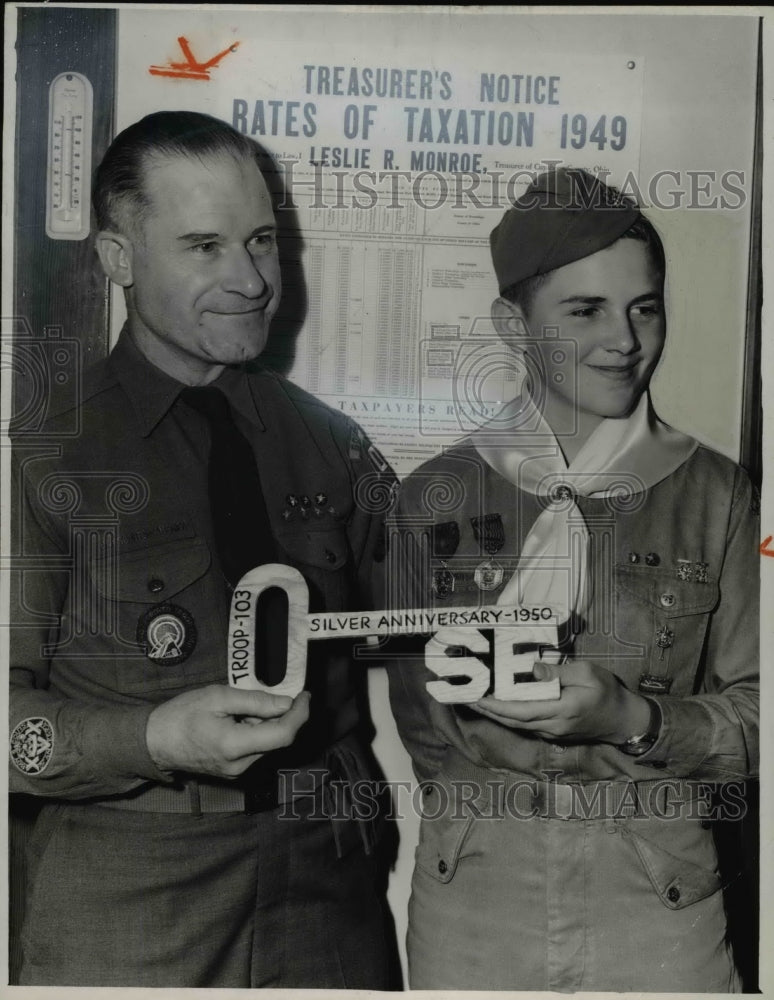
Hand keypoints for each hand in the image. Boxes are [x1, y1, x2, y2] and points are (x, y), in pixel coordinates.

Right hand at [146, 684, 310, 776]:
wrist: (154, 742)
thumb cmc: (182, 715)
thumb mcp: (218, 697)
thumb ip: (256, 701)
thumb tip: (287, 703)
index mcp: (235, 746)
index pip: (283, 735)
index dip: (300, 714)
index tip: (304, 695)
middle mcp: (239, 765)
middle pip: (276, 739)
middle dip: (279, 716)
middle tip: (262, 697)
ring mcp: (235, 772)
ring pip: (266, 744)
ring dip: (264, 724)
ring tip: (237, 709)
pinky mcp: (231, 772)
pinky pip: (254, 750)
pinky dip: (254, 732)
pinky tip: (235, 721)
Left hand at [475, 660, 650, 744]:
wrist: (624, 720)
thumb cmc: (608, 692)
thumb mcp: (587, 674)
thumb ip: (559, 673)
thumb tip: (533, 669)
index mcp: (561, 711)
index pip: (521, 711)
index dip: (496, 706)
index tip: (478, 697)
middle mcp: (553, 727)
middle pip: (513, 721)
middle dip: (488, 710)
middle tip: (466, 697)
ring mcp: (552, 733)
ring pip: (517, 725)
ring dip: (496, 714)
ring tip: (476, 699)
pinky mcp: (553, 733)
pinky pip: (526, 725)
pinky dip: (509, 715)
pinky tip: (499, 704)